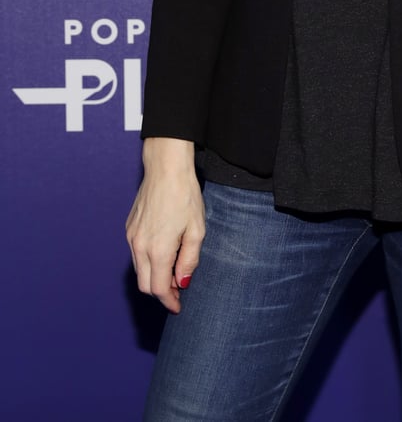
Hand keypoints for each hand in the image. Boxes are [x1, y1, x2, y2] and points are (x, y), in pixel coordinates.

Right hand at [126, 137, 204, 313]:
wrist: (165, 169)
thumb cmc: (185, 196)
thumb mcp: (197, 229)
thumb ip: (189, 260)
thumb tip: (182, 282)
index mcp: (158, 250)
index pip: (158, 289)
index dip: (169, 301)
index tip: (178, 307)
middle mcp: (139, 246)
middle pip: (145, 285)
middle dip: (161, 292)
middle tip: (178, 289)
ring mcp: (131, 237)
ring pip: (139, 270)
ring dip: (153, 276)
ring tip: (173, 269)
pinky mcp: (129, 228)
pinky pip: (136, 254)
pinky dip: (147, 262)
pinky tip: (163, 252)